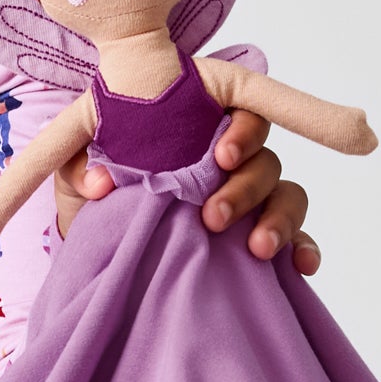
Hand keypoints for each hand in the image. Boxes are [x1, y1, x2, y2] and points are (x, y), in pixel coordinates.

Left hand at [54, 108, 321, 271]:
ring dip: (278, 219)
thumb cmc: (97, 189)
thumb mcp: (78, 172)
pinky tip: (300, 267)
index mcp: (197, 129)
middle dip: (245, 187)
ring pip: (286, 195)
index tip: (220, 156)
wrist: (95, 241)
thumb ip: (84, 165)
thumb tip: (101, 180)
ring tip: (256, 249)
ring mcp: (249, 199)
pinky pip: (296, 239)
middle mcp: (232, 161)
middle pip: (264, 160)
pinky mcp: (254, 238)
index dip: (242, 130)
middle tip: (213, 217)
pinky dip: (301, 250)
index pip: (239, 114)